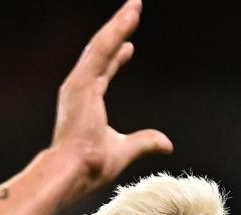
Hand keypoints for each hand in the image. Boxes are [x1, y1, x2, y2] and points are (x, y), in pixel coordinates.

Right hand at [51, 0, 171, 203]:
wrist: (74, 172)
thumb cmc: (92, 166)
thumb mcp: (126, 150)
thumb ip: (145, 142)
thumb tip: (167, 144)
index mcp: (87, 102)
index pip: (104, 71)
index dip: (117, 56)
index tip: (130, 45)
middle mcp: (80, 89)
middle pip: (102, 51)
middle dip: (118, 29)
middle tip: (132, 9)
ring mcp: (78, 84)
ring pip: (102, 45)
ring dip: (119, 23)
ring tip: (135, 5)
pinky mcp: (81, 82)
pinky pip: (101, 50)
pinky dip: (115, 31)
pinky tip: (129, 16)